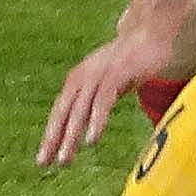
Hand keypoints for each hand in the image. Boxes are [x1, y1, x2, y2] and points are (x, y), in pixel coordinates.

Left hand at [38, 23, 172, 168]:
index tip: (43, 160)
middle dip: (53, 139)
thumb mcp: (107, 79)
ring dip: (70, 136)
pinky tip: (91, 139)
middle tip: (44, 163)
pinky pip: (103, 101)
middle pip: (63, 112)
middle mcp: (83, 77)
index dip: (50, 135)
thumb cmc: (131, 60)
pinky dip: (96, 120)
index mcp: (78, 79)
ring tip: (65, 159)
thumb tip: (87, 123)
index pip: (59, 111)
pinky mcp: (117, 74)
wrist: (152, 33)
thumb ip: (96, 97)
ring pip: (79, 110)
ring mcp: (99, 74)